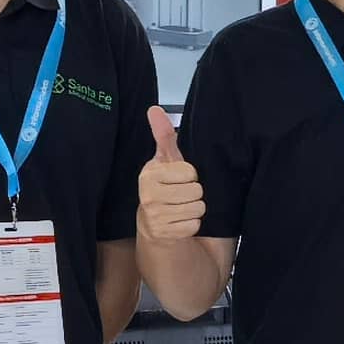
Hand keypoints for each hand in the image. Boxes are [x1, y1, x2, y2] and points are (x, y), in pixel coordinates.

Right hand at [136, 106, 203, 248]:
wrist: (159, 232)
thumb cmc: (168, 193)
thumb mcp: (168, 164)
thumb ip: (164, 137)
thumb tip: (154, 109)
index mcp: (149, 173)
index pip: (190, 170)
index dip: (192, 176)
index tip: (181, 181)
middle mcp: (147, 194)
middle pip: (195, 189)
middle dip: (196, 195)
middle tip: (183, 199)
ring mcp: (153, 215)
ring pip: (196, 208)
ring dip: (195, 211)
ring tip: (183, 211)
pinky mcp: (161, 234)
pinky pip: (193, 226)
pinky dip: (192, 227)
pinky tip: (181, 225)